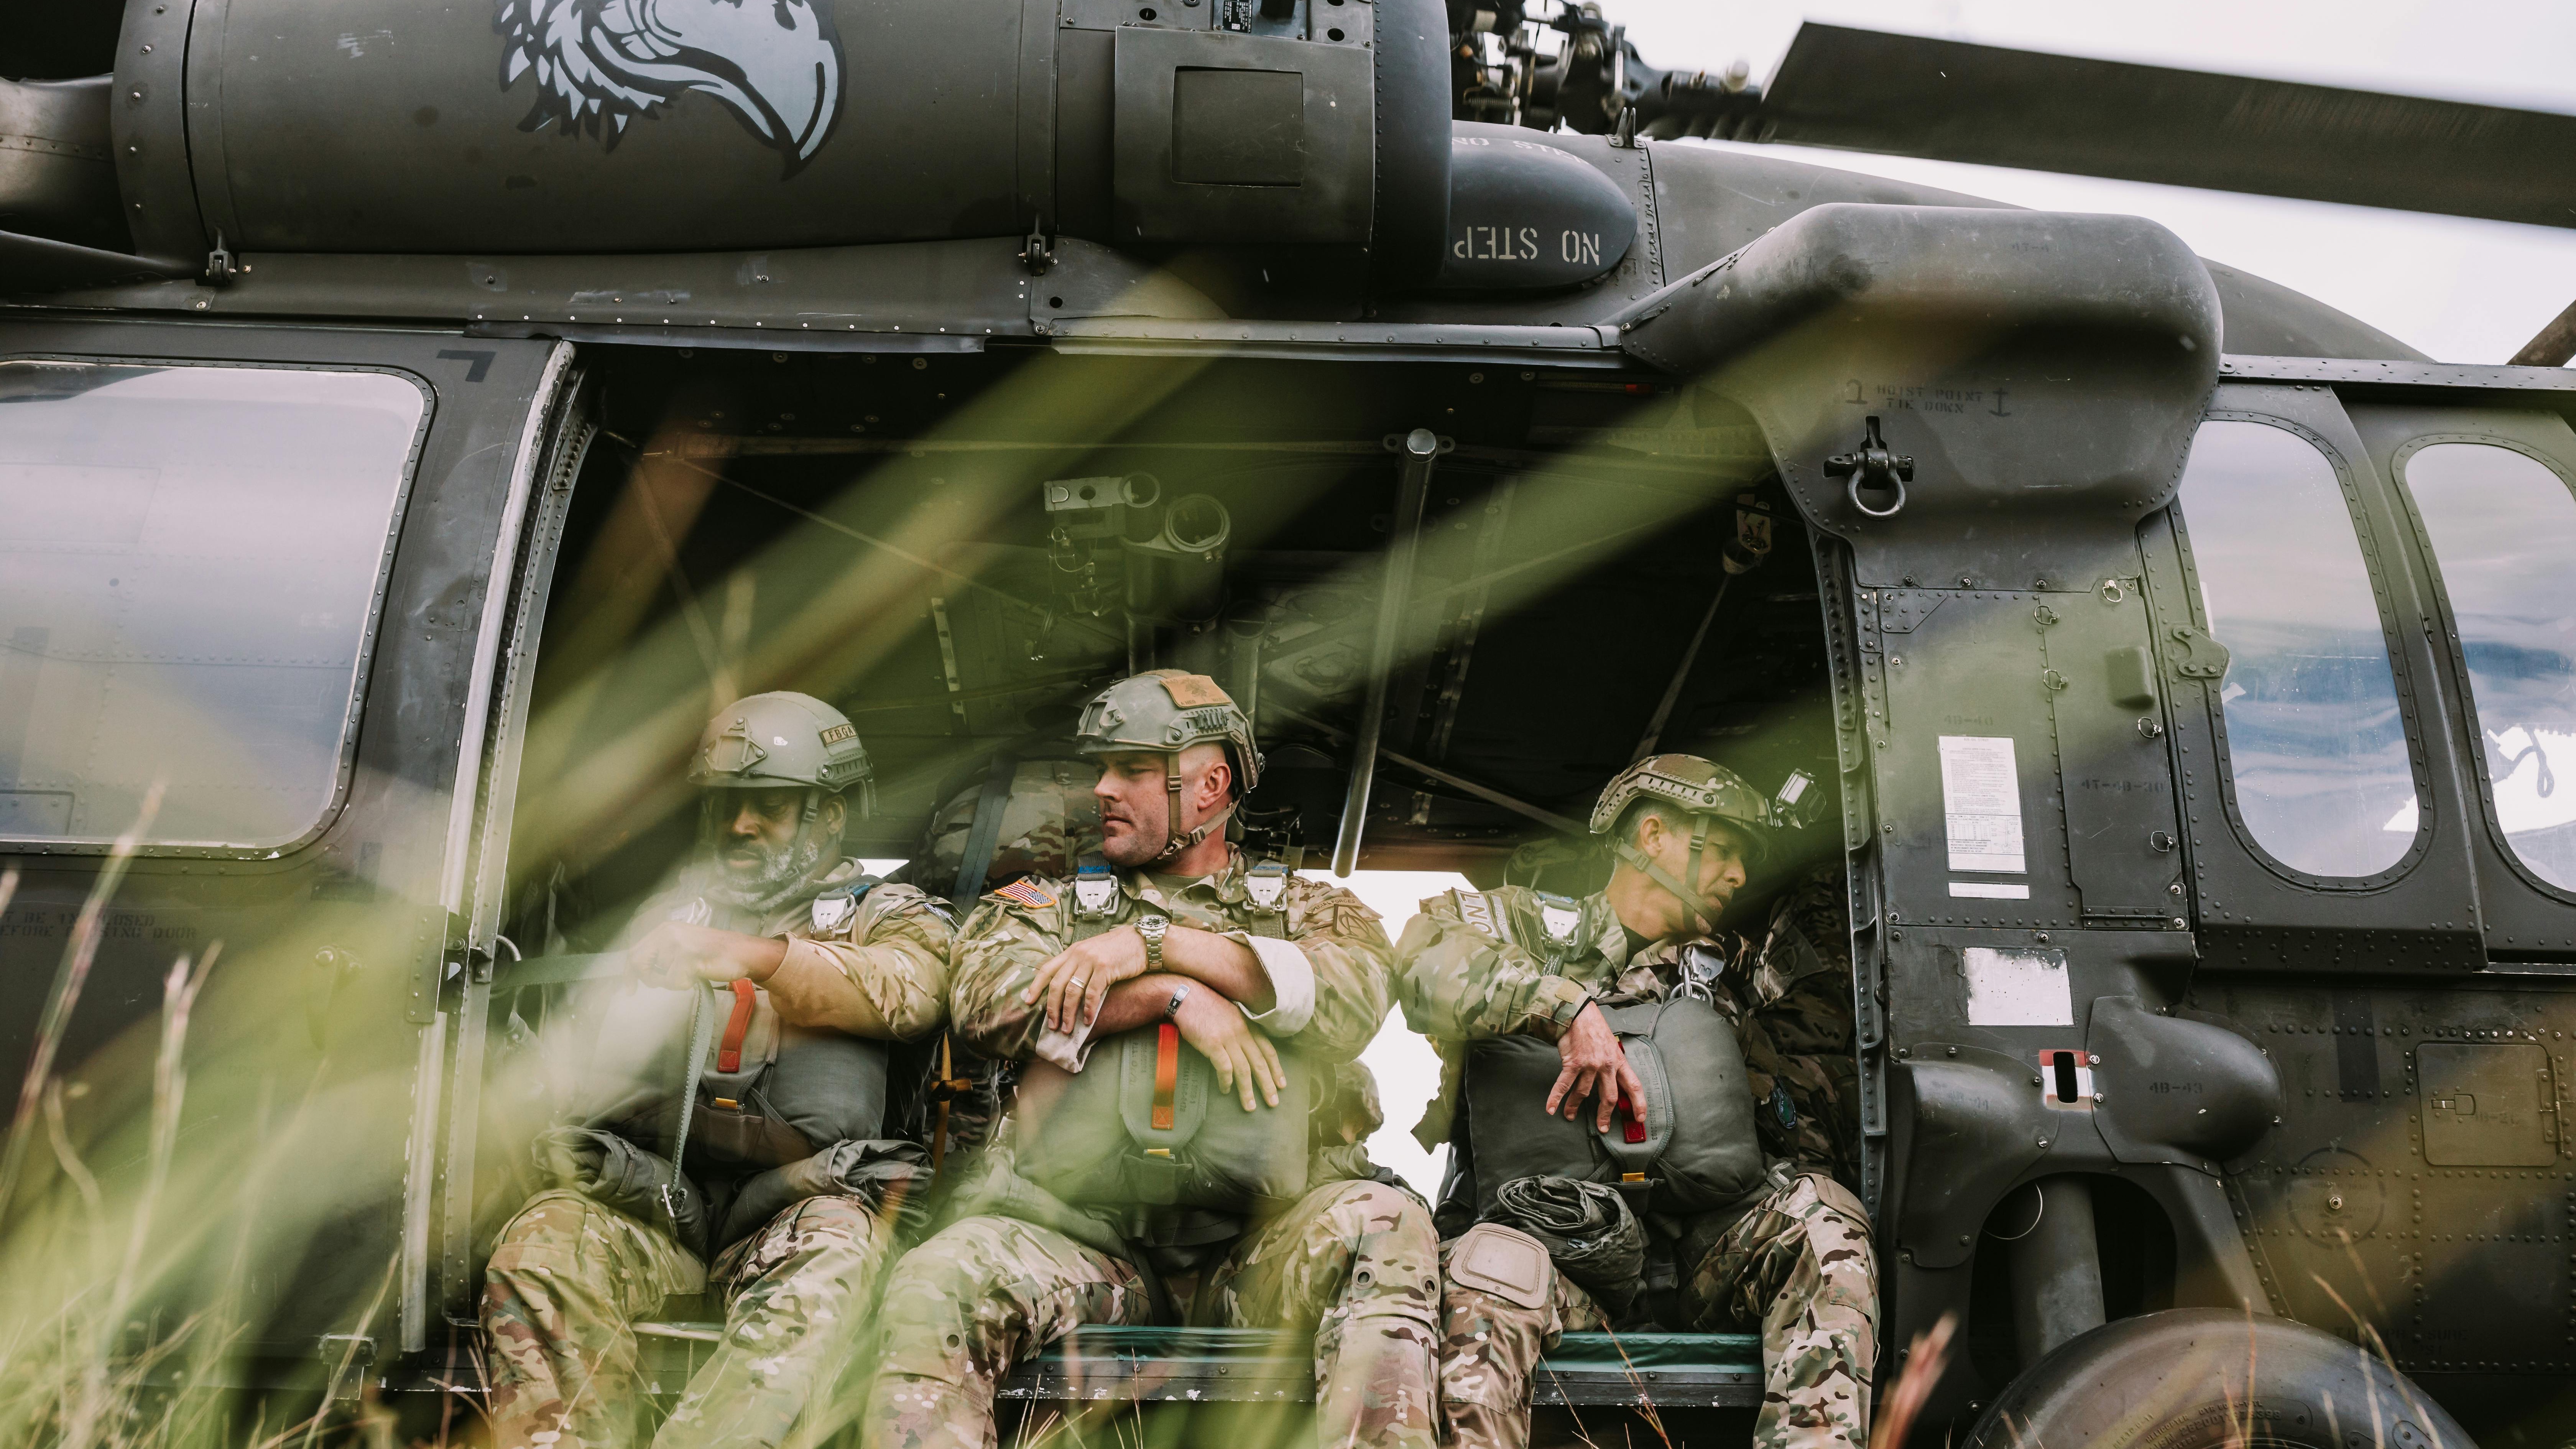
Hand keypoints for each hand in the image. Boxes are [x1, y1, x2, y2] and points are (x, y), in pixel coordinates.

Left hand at [628, 921, 762, 988]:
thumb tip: (639, 973)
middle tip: (663, 982)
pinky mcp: (687, 956)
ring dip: (673, 981)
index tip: (629, 989)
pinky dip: (684, 985)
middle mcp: (667, 933)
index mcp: (665, 929)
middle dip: (648, 978)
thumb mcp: (683, 946)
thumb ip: (663, 954)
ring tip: (691, 972)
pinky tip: (698, 974)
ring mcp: (676, 944)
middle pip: (638, 962)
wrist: (743, 952)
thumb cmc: (715, 953)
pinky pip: (672, 982)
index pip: (635, 951)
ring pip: (657, 976)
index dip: (629, 972)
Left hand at [1024, 925, 1149, 1032]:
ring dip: (1068, 1013)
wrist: (1142, 941)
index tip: (1028, 1002)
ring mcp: (1091, 961)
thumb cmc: (1118, 950)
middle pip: (1057, 984)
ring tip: (1067, 1028)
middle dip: (1052, 1008)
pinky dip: (1088, 1009)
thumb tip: (1066, 985)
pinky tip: (1088, 1020)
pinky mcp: (1105, 969)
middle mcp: (1078, 954)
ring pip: (1072, 991)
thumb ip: (1078, 964)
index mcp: (1072, 951)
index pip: (1047, 969)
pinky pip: (1092, 993)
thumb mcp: (1092, 951)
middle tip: (1052, 1025)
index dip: (1036, 986)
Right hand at [1173, 987, 1284, 1111]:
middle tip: (1273, 1103)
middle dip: (1268, 1084)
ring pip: (1244, 1069)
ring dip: (1247, 1090)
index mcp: (1248, 1025)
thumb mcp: (1231, 1014)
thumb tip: (1245, 1048)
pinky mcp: (1212, 1043)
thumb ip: (1240, 1029)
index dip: (1276, 1068)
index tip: (1282, 1084)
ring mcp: (1228, 1037)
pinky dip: (1226, 1081)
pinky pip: (1224, 1067)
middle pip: (1259, 1062)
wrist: (1187, 995)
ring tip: (1250, 1106)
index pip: (1268, 1050)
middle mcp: (1242, 1032)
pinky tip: (1225, 1090)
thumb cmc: (1206, 1005)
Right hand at [1547, 1002, 1645, 1132]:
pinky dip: (1556, 1098)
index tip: (1639, 1118)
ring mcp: (1589, 1065)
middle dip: (1605, 1115)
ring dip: (1575, 1107)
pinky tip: (1551, 1109)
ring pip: (1584, 1093)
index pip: (1634, 1086)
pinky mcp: (1572, 1063)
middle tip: (1602, 1127)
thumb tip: (1613, 1081)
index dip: (1639, 1103)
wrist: (1578, 1013)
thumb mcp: (1611, 1045)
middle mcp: (1606, 1065)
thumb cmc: (1594, 1028)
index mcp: (1619, 1061)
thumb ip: (1613, 1063)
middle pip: (1609, 1097)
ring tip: (1570, 1116)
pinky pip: (1564, 1085)